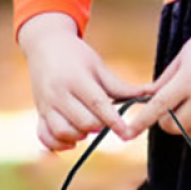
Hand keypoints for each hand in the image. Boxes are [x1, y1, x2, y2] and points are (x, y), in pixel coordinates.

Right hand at [20, 18, 152, 152]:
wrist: (45, 45)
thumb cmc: (76, 55)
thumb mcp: (98, 66)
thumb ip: (120, 86)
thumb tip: (151, 94)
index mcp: (76, 79)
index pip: (97, 104)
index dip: (114, 121)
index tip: (127, 132)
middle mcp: (58, 94)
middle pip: (83, 122)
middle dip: (99, 126)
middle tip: (103, 119)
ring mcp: (46, 105)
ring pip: (63, 132)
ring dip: (80, 136)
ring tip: (87, 126)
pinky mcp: (39, 113)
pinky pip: (45, 137)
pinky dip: (58, 144)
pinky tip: (72, 140)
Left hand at [120, 8, 190, 148]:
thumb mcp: (184, 54)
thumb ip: (166, 79)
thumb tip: (148, 97)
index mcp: (188, 79)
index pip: (159, 107)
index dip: (141, 122)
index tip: (128, 133)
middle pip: (176, 126)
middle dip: (165, 123)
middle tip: (167, 113)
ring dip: (185, 131)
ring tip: (185, 118)